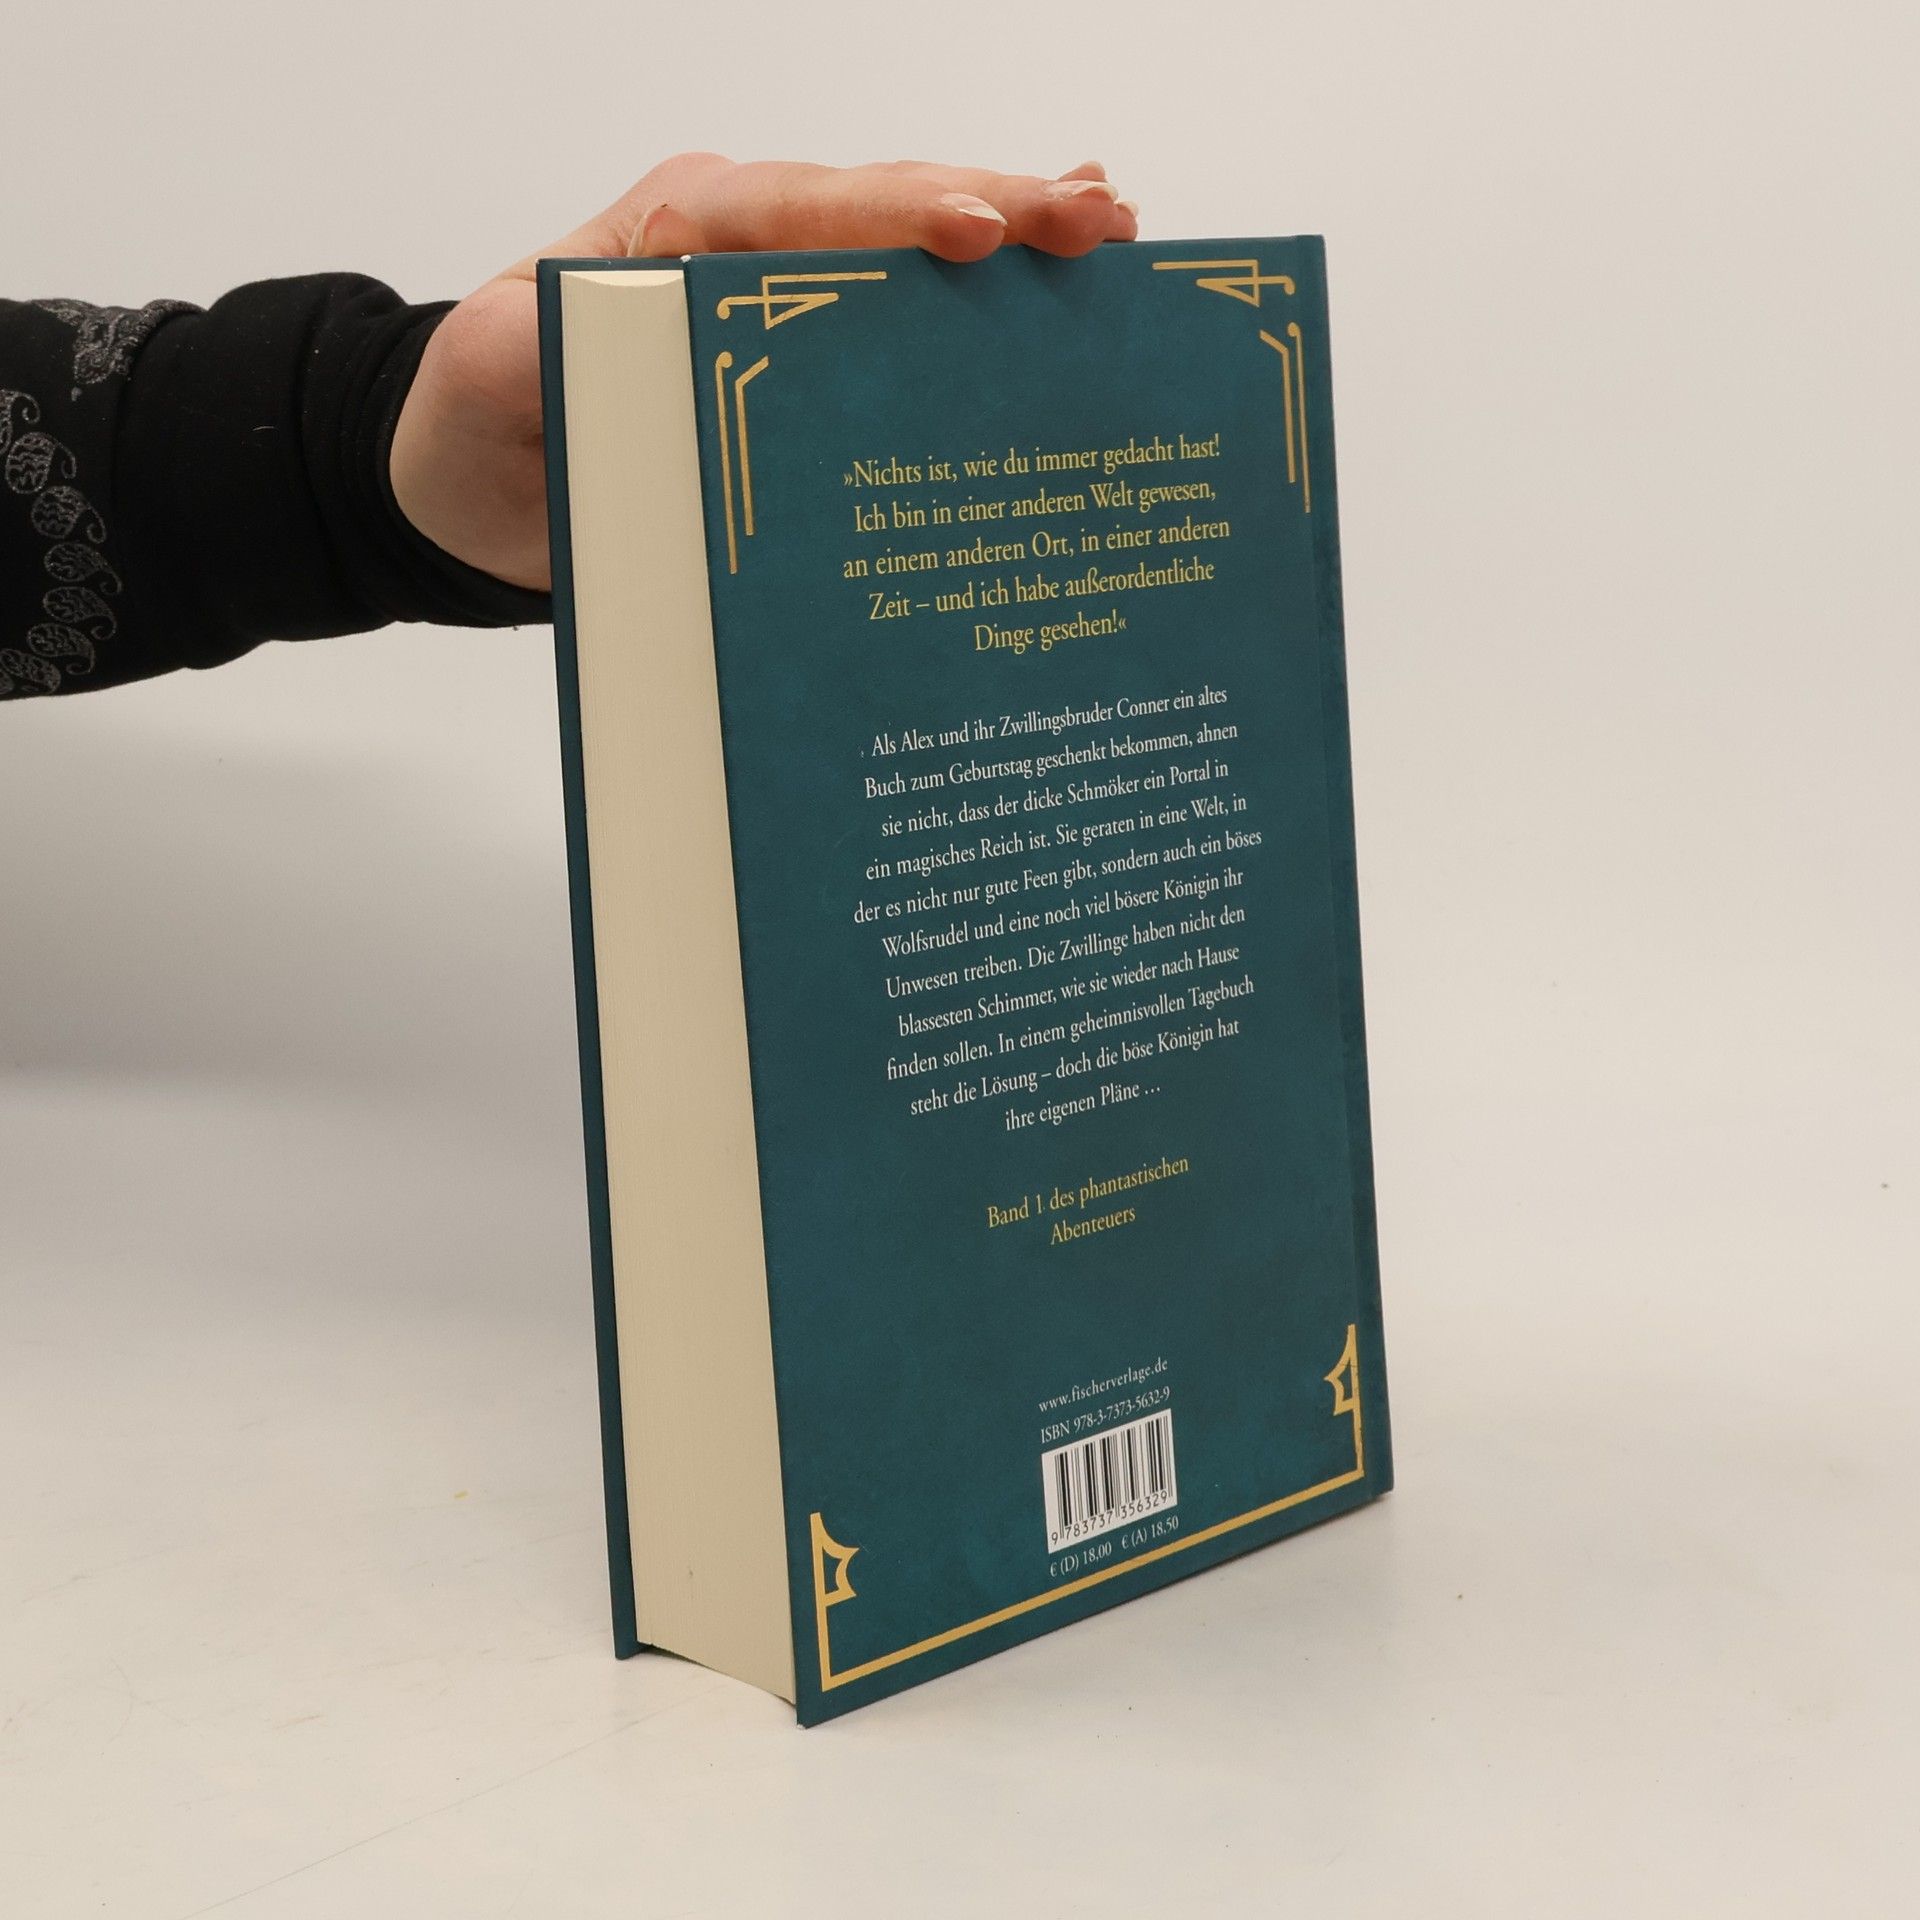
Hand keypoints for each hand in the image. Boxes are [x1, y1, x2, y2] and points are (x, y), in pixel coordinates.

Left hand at [390, 156, 1139, 591]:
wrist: (473, 479)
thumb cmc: (486, 417)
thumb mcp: (495, 377)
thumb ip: (547, 349)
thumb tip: (629, 340)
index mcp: (676, 235)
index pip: (798, 209)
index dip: (892, 218)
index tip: (977, 236)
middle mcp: (745, 247)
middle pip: (883, 209)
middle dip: (996, 208)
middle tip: (1098, 221)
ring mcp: (787, 300)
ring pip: (911, 253)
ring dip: (1014, 243)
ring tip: (1113, 234)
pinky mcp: (808, 362)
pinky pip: (904, 322)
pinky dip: (985, 311)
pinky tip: (1059, 298)